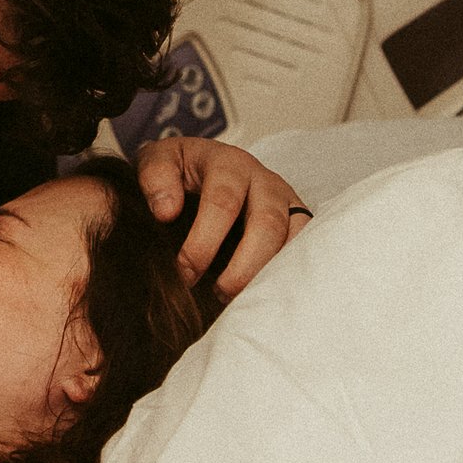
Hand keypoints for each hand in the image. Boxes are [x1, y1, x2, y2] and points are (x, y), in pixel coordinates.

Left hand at [133, 137, 311, 299]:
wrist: (202, 166)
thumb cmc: (179, 171)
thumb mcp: (157, 161)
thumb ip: (155, 177)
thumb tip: (166, 212)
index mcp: (228, 164)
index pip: (223, 201)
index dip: (204, 242)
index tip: (185, 274)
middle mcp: (264, 181)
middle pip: (267, 223)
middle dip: (243, 266)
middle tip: (220, 294)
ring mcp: (287, 203)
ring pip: (296, 238)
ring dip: (271, 275)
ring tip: (244, 301)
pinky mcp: (299, 224)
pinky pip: (307, 249)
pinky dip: (290, 275)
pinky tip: (266, 297)